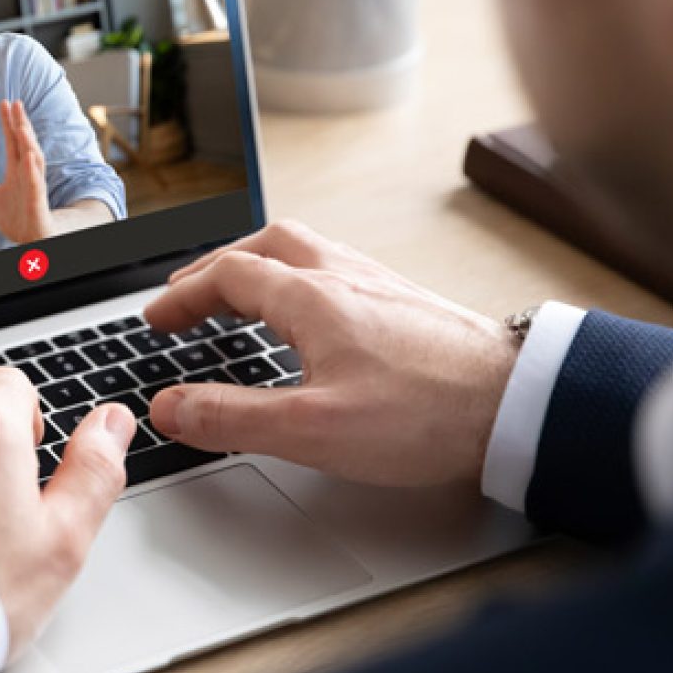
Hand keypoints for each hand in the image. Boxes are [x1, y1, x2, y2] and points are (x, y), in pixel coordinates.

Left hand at [0, 100, 54, 244]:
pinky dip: (33, 171)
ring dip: (28, 142)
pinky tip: (30, 157)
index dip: (9, 123)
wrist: (29, 241)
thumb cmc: (15, 218)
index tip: (5, 103)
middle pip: (25, 144)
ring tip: (21, 125)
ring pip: (33, 160)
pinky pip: (36, 184)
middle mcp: (28, 174)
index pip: (14, 142)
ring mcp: (34, 187)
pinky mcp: (38, 202)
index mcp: (17, 171)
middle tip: (16, 103)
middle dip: (21, 124)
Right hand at [143, 221, 518, 486]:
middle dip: (216, 267)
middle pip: (263, 245)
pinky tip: (311, 309)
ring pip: (302, 249)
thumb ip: (232, 417)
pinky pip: (334, 266)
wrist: (516, 403)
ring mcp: (378, 283)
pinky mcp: (404, 301)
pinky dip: (297, 276)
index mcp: (311, 296)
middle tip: (189, 295)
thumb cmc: (425, 414)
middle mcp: (343, 275)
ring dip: (258, 263)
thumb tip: (169, 408)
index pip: (226, 275)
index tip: (156, 319)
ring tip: (240, 293)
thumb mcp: (312, 428)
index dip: (182, 295)